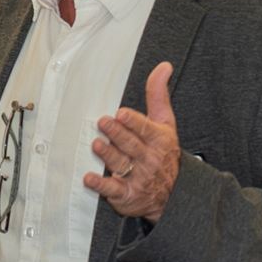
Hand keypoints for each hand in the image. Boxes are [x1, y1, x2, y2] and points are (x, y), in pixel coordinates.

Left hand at [85, 60, 180, 222]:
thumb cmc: (164, 153)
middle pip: (131, 145)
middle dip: (117, 134)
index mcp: (158, 140)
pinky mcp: (126, 194)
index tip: (121, 114)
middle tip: (102, 122)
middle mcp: (148, 158)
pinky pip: (113, 189)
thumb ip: (158, 96)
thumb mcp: (166, 123)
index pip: (145, 129)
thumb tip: (163, 66)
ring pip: (121, 164)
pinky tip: (89, 178)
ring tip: (96, 145)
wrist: (173, 193)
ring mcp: (137, 177)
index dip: (133, 122)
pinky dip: (101, 184)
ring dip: (108, 155)